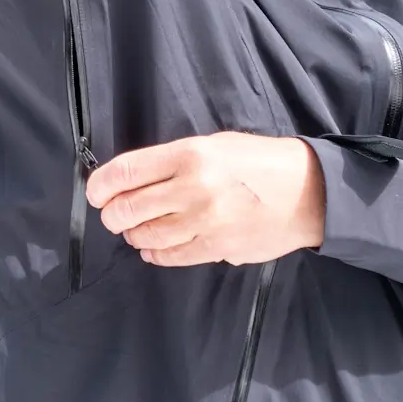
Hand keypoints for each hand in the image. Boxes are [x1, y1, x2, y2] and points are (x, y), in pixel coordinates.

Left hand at [85, 132, 325, 267]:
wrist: (308, 192)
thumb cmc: (258, 162)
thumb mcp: (215, 145)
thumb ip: (173, 162)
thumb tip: (131, 181)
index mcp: (190, 154)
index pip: (127, 171)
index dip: (101, 185)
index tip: (94, 192)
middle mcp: (193, 188)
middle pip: (129, 208)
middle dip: (113, 214)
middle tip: (113, 214)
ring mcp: (205, 221)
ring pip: (146, 235)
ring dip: (133, 234)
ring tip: (136, 229)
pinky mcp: (217, 248)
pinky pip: (171, 256)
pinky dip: (154, 253)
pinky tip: (153, 248)